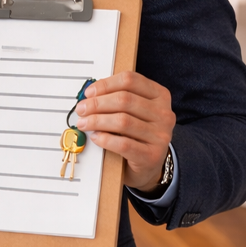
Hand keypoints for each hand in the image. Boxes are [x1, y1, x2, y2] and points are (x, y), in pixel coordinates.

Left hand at [75, 71, 174, 193]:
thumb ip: (116, 100)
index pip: (131, 80)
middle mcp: (164, 113)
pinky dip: (105, 139)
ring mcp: (160, 135)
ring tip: (83, 123)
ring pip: (123, 121)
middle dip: (97, 104)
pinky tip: (95, 137)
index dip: (106, 84)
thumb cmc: (136, 134)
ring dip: (97, 121)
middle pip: (124, 100)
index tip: (89, 93)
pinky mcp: (152, 155)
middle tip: (81, 110)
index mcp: (160, 95)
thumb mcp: (133, 112)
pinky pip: (124, 144)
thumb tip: (89, 95)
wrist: (148, 166)